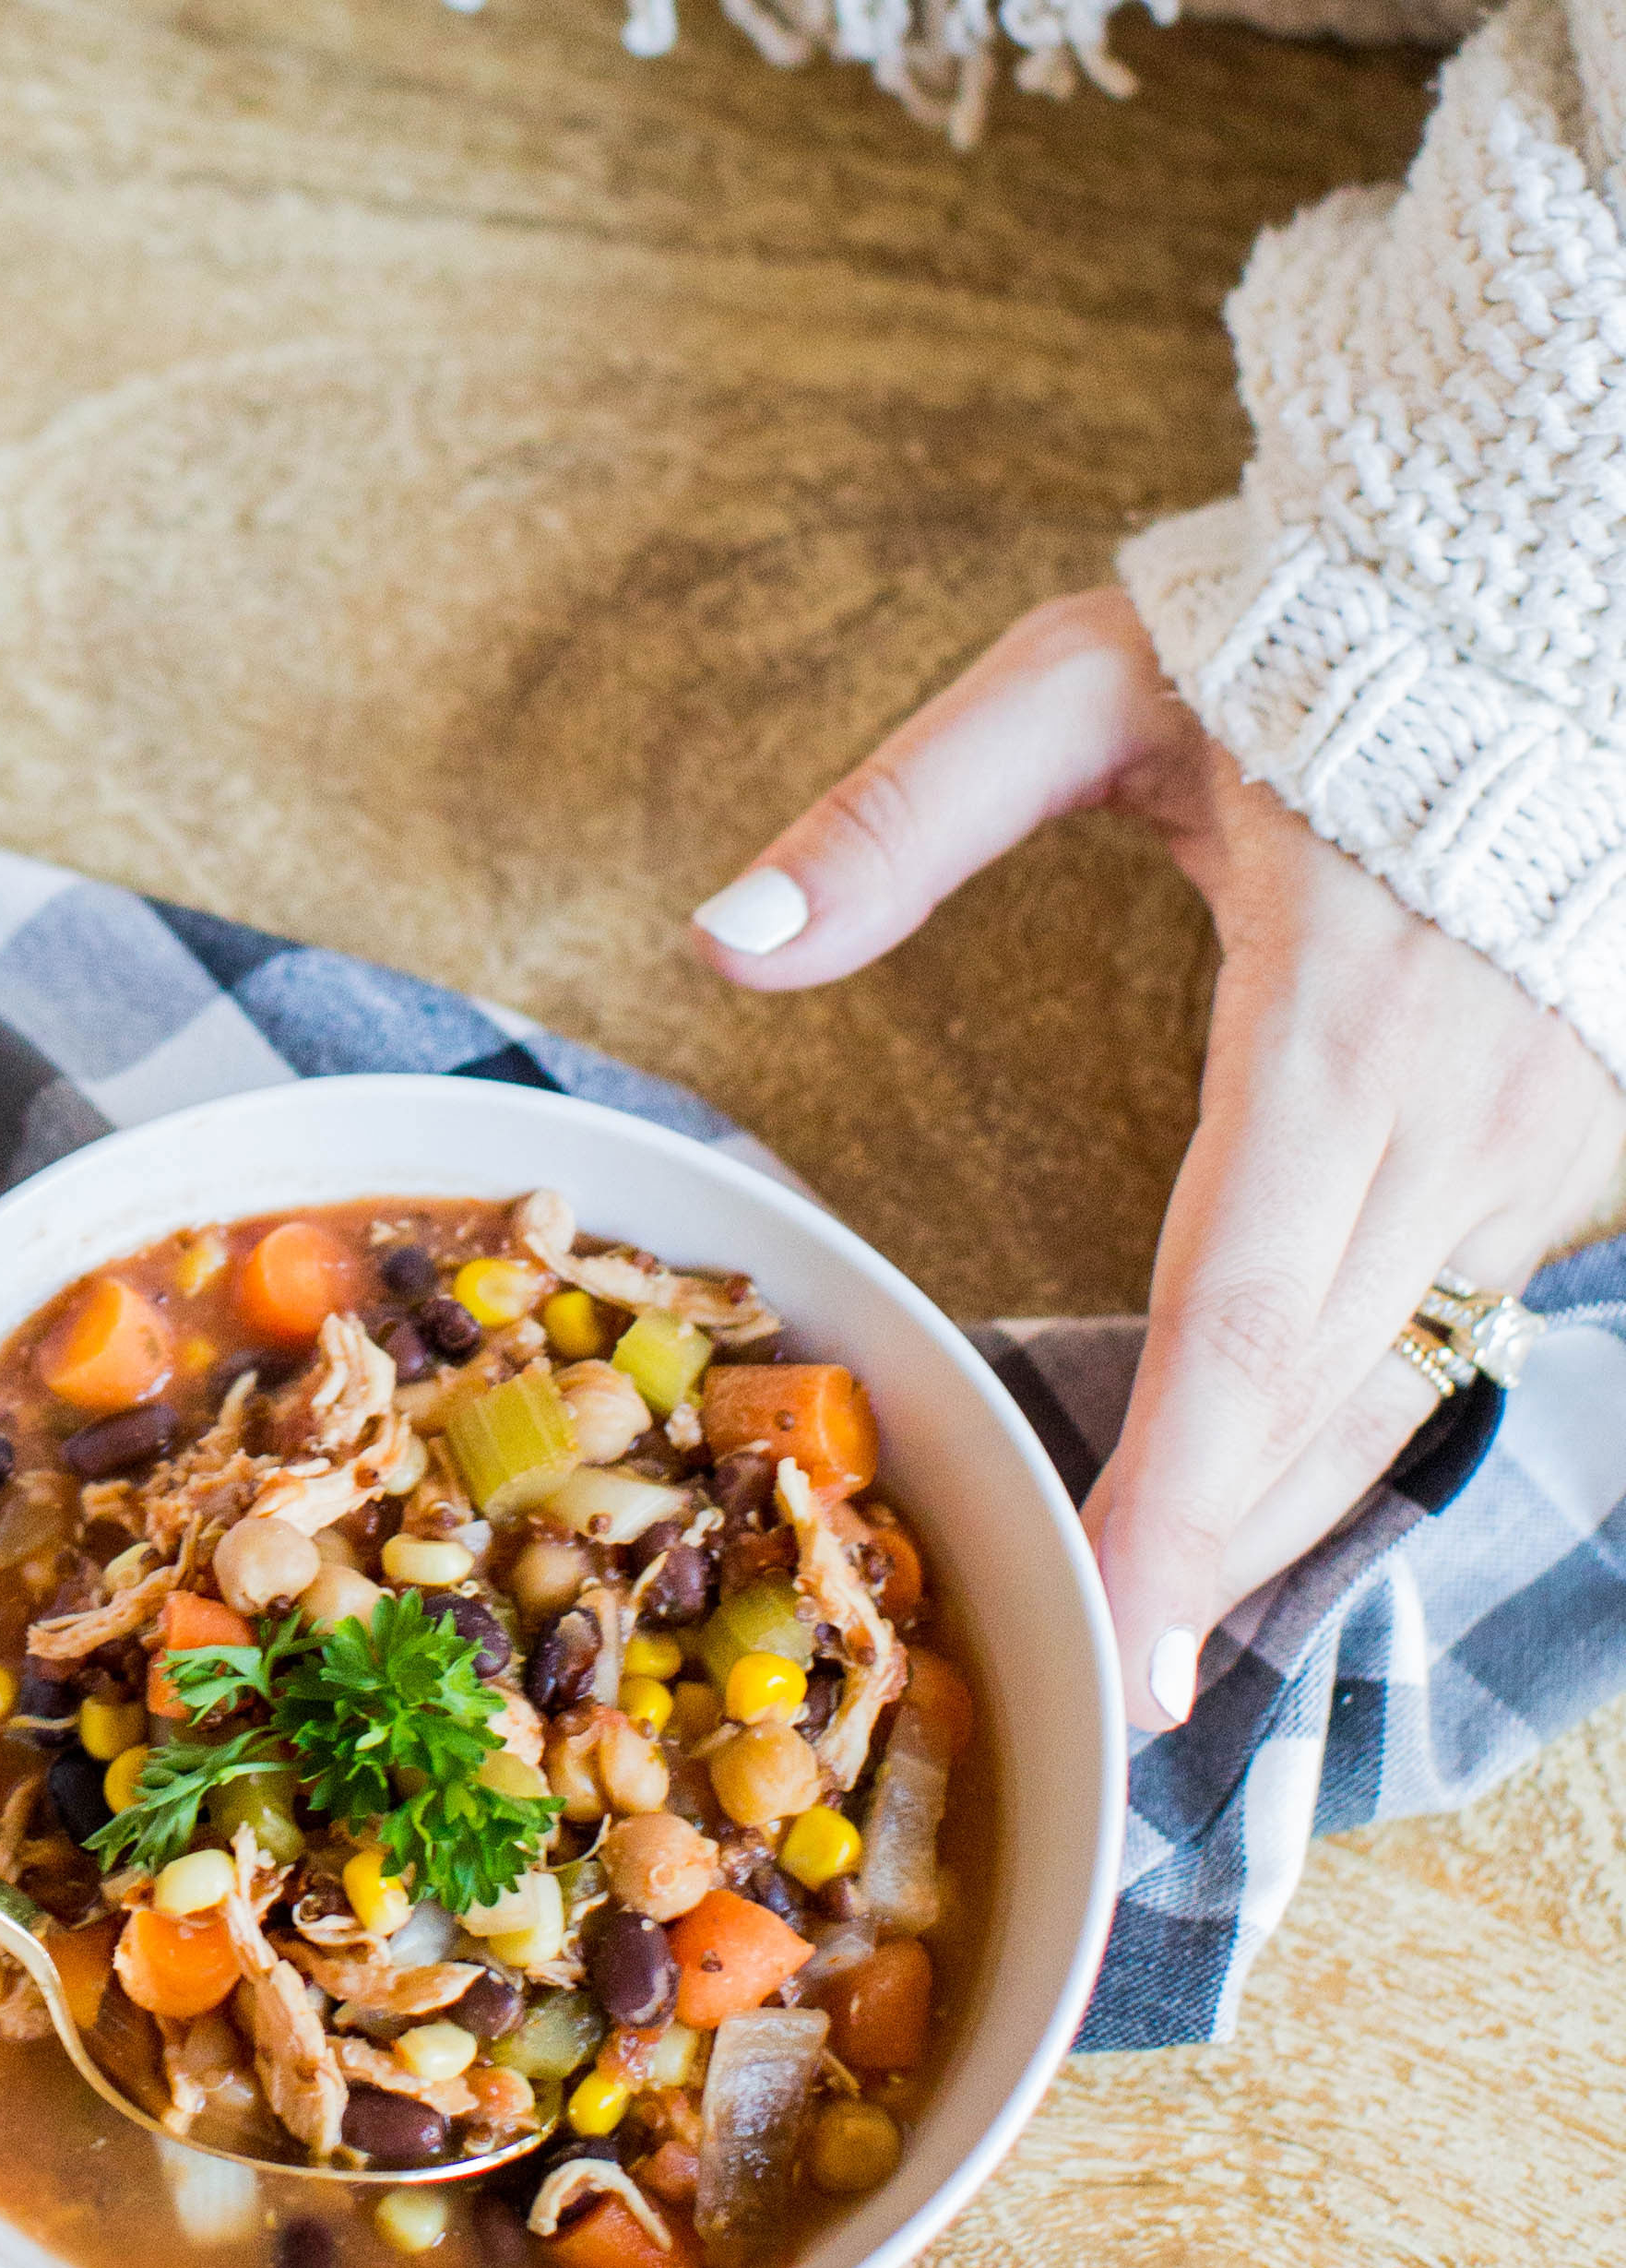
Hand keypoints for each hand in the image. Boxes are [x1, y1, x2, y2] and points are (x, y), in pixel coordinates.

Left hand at [686, 588, 1625, 1728]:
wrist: (1558, 584)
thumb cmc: (1316, 635)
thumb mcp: (1087, 685)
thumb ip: (905, 814)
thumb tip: (728, 933)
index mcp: (1334, 1018)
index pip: (1245, 1321)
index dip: (1177, 1503)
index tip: (1114, 1633)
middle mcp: (1463, 1109)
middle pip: (1317, 1396)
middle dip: (1209, 1552)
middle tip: (1112, 1684)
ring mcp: (1549, 1140)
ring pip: (1399, 1376)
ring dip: (1284, 1494)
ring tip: (1170, 1611)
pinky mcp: (1590, 1141)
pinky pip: (1462, 1316)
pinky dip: (1361, 1401)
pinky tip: (1274, 1462)